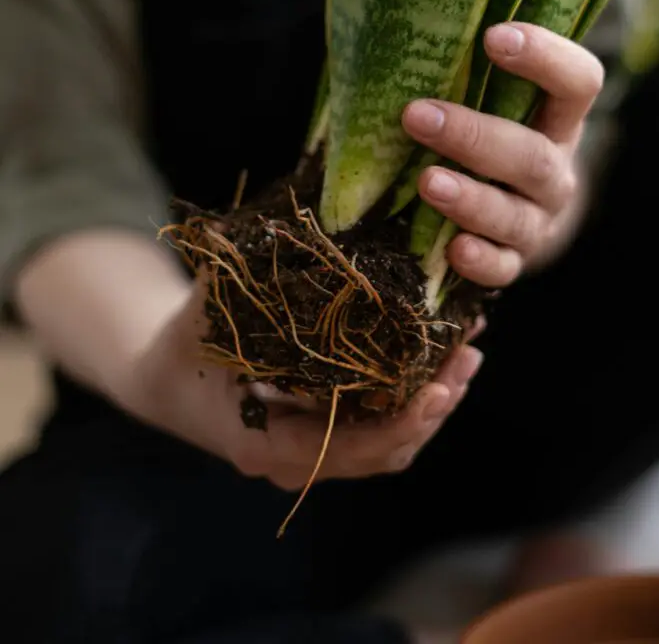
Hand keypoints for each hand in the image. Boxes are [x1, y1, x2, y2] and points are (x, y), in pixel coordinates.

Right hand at [133, 278, 484, 488]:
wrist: (163, 377)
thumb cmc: (183, 340)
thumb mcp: (206, 307)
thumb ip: (242, 275)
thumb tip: (282, 222)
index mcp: (263, 441)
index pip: (346, 447)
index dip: (398, 423)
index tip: (438, 389)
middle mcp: (294, 461)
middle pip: (383, 452)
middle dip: (433, 407)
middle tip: (468, 356)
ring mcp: (313, 454)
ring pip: (389, 446)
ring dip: (434, 403)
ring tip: (468, 352)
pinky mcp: (328, 437)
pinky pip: (381, 430)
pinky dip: (415, 399)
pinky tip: (441, 356)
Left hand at [401, 23, 603, 287]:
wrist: (515, 211)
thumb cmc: (488, 132)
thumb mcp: (488, 100)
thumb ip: (460, 72)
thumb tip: (387, 27)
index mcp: (559, 118)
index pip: (578, 81)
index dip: (546, 58)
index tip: (493, 37)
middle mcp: (556, 169)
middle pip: (534, 156)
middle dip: (474, 136)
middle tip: (417, 115)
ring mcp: (539, 220)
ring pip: (516, 215)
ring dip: (470, 198)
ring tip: (427, 182)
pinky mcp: (515, 261)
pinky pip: (503, 268)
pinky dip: (480, 260)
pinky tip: (453, 249)